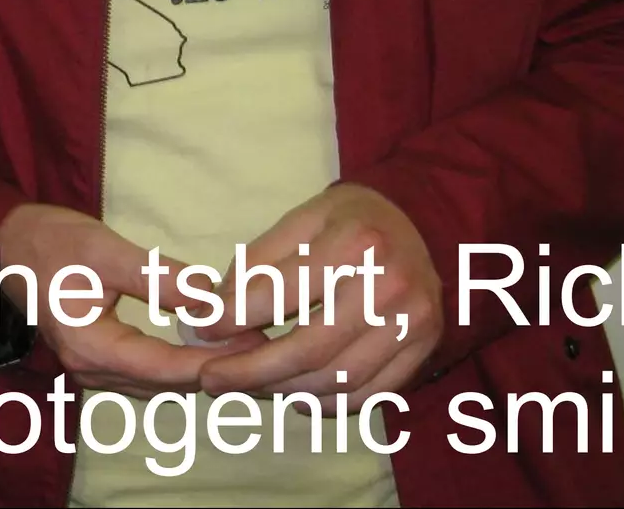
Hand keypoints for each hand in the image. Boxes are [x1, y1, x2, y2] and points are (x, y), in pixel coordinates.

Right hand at [0, 202, 261, 397]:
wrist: (6, 245)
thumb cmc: (49, 243)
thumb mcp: (103, 250)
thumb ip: (154, 276)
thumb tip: (208, 294)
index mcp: (90, 346)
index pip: (163, 367)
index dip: (210, 360)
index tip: (252, 344)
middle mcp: (91, 369)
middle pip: (165, 383)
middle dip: (213, 367)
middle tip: (261, 342)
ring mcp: (93, 368)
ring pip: (159, 382)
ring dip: (200, 367)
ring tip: (245, 343)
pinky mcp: (100, 358)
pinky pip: (148, 372)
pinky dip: (181, 362)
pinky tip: (209, 344)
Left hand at [194, 183, 441, 403]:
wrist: (423, 225)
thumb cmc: (351, 220)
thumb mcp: (303, 219)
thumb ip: (258, 262)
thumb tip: (211, 309)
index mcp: (353, 243)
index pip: (281, 292)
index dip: (233, 316)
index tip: (200, 327)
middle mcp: (387, 286)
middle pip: (309, 348)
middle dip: (252, 370)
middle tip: (212, 379)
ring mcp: (411, 323)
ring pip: (337, 380)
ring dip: (284, 391)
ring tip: (248, 386)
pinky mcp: (423, 349)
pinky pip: (369, 394)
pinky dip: (327, 404)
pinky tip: (295, 395)